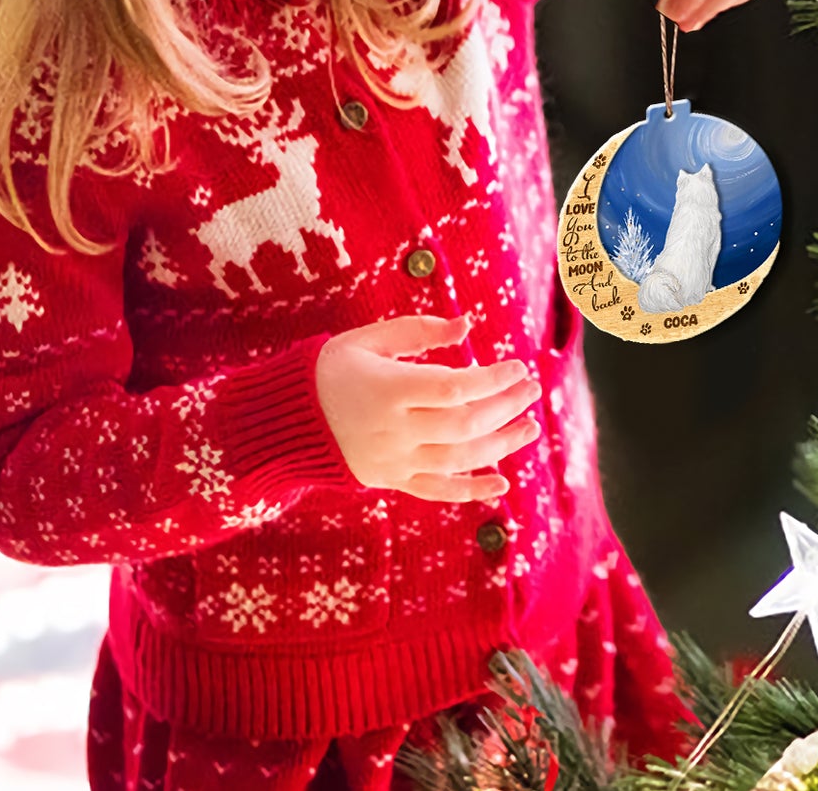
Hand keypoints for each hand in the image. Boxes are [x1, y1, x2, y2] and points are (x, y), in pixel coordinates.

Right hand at [316, 313, 542, 501]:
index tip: (518, 366)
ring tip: (530, 426)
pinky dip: (471, 489)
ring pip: (459, 459)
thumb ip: (419, 331)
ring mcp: (394, 460)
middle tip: (532, 390)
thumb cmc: (330, 369)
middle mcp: (395, 430)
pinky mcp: (392, 480)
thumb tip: (467, 326)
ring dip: (501, 444)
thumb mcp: (368, 339)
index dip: (492, 379)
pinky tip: (502, 483)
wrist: (285, 420)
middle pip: (464, 424)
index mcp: (389, 389)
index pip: (455, 388)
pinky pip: (437, 490)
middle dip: (505, 407)